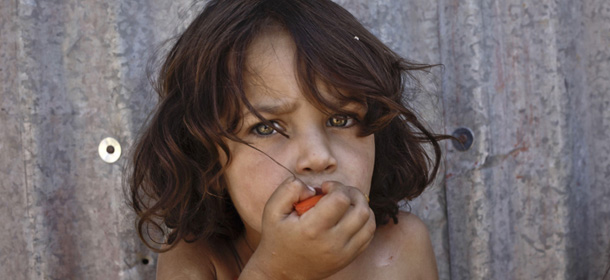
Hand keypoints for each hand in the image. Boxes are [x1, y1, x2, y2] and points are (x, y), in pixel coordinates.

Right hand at [242, 177, 375, 278]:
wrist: (282, 270)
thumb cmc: (277, 236)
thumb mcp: (273, 209)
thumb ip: (290, 189)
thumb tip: (315, 188)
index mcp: (312, 229)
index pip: (341, 200)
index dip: (336, 186)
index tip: (325, 187)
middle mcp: (332, 242)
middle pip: (360, 209)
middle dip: (352, 193)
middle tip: (338, 192)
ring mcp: (343, 252)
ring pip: (369, 222)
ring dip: (361, 205)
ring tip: (345, 202)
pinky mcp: (349, 258)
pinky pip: (368, 235)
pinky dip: (364, 221)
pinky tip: (349, 216)